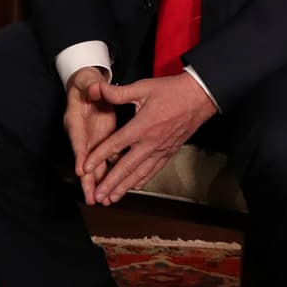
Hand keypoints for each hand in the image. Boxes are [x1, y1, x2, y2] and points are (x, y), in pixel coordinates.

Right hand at [63, 66, 118, 203]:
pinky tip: (116, 188)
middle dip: (88, 181)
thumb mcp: (88, 83)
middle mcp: (81, 135)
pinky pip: (106, 161)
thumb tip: (93, 89)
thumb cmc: (86, 85)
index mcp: (75, 120)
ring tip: (104, 200)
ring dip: (99, 183)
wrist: (88, 87)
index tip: (81, 170)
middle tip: (92, 198)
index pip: (77, 139)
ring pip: (95, 166)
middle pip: (84, 161)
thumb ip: (91, 87)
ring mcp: (92, 141)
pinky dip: (111, 175)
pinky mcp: (102, 142)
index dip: (79, 155)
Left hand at [83, 70, 218, 205]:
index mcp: (142, 126)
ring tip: (112, 199)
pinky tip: (134, 187)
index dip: (99, 157)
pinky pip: (153, 170)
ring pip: (140, 173)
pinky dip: (142, 180)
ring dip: (125, 187)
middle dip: (110, 183)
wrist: (200, 97)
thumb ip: (118, 93)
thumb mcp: (143, 87)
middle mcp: (151, 142)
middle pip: (126, 167)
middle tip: (98, 195)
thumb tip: (97, 88)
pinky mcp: (169, 152)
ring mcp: (161, 149)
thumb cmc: (172, 90)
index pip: (116, 145)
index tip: (86, 167)